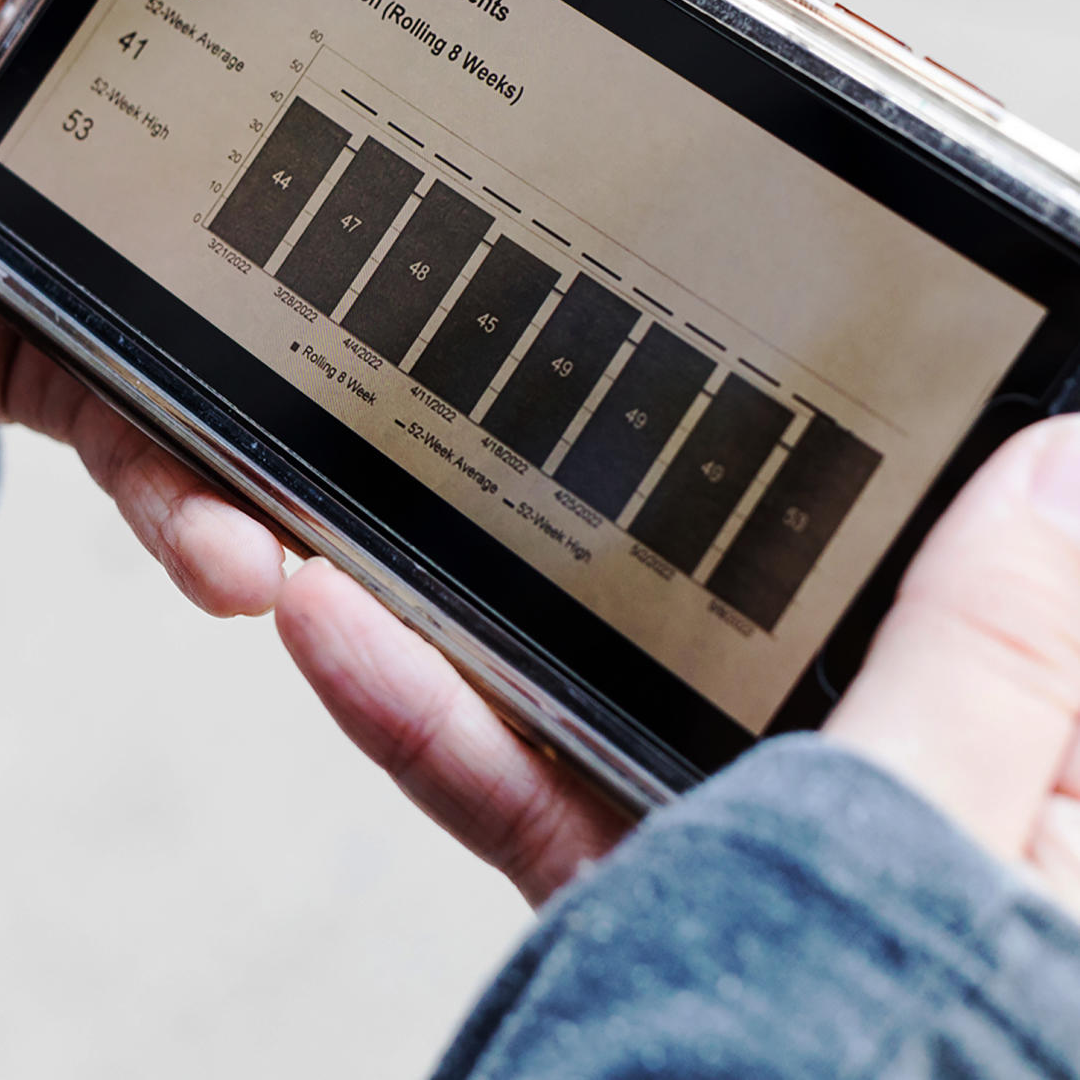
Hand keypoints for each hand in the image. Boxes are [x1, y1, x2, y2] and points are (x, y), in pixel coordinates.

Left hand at [0, 0, 716, 618]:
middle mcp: (238, 100)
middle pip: (433, 112)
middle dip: (570, 125)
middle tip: (681, 135)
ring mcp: (176, 242)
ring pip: (344, 320)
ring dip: (438, 369)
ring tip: (541, 381)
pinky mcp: (83, 361)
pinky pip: (172, 448)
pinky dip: (218, 514)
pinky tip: (265, 556)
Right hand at [280, 417, 1079, 915]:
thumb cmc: (875, 1071)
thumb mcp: (947, 836)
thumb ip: (994, 649)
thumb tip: (1058, 465)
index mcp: (1034, 804)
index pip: (992, 595)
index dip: (944, 475)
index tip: (868, 359)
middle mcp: (907, 827)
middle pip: (788, 624)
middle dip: (678, 513)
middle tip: (601, 395)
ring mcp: (766, 873)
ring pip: (637, 695)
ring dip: (511, 604)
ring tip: (420, 494)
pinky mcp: (650, 917)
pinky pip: (547, 797)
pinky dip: (449, 726)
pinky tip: (358, 636)